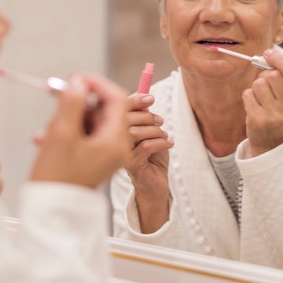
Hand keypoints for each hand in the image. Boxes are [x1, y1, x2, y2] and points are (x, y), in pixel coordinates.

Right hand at [30, 73, 129, 188]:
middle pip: (107, 109)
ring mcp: (108, 153)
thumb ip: (72, 103)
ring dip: (73, 116)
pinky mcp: (97, 158)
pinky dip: (73, 129)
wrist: (51, 214)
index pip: (117, 99)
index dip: (97, 83)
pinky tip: (52, 136)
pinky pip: (89, 134)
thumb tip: (78, 82)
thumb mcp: (62, 135)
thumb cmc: (56, 179)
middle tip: (59, 97)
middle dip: (82, 101)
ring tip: (52, 127)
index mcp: (116, 141)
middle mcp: (118, 147)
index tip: (76, 77)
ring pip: (95, 121)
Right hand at [123, 93, 173, 231]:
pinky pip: (146, 147)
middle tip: (161, 121)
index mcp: (115, 130)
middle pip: (124, 119)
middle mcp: (113, 141)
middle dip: (147, 117)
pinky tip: (169, 144)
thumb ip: (145, 118)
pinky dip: (161, 142)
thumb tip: (146, 100)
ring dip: (155, 131)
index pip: (119, 110)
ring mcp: (120, 154)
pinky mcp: (131, 165)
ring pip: (135, 133)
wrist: (155, 184)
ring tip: (164, 135)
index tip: (151, 98)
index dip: (134, 101)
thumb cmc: (152, 157)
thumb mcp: (150, 134)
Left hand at [242, 49, 282, 155]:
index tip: (269, 54)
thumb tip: (274, 54)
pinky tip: (256, 107)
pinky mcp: (257, 120)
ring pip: (258, 83)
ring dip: (257, 87)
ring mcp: (275, 116)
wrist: (274, 145)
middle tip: (268, 86)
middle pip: (272, 75)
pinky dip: (249, 97)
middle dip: (266, 76)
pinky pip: (247, 94)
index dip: (278, 58)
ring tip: (263, 99)